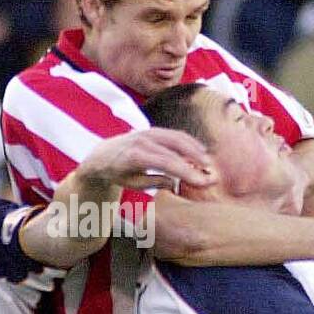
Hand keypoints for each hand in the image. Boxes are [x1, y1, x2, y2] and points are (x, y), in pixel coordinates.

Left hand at [77, 127, 215, 193]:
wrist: (102, 155)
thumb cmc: (119, 174)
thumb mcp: (134, 184)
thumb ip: (155, 183)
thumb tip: (177, 184)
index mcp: (135, 156)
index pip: (167, 163)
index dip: (187, 172)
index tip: (203, 182)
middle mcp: (142, 140)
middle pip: (175, 149)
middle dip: (195, 161)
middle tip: (211, 173)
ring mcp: (148, 132)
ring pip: (177, 138)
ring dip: (195, 149)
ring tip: (208, 163)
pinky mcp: (153, 130)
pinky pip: (174, 134)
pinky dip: (189, 142)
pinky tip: (200, 152)